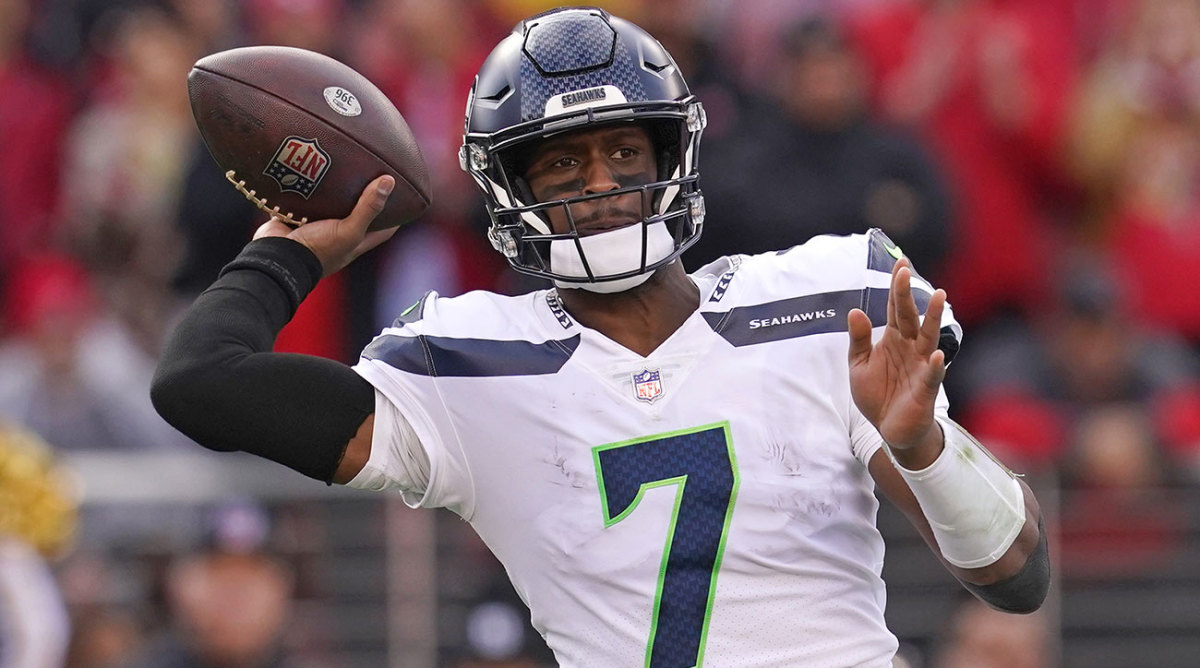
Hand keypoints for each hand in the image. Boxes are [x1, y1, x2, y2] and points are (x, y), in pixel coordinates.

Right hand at [253, 175, 397, 275]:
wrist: (276, 256)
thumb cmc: (318, 251)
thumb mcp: (349, 231)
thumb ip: (368, 208)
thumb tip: (389, 181)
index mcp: (355, 241)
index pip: (384, 228)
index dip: (396, 215)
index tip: (405, 196)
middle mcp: (338, 233)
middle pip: (357, 212)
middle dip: (363, 195)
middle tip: (372, 170)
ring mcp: (316, 226)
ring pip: (330, 204)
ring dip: (334, 188)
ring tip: (343, 162)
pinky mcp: (295, 217)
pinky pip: (304, 198)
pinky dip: (307, 186)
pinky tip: (312, 166)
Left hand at [847, 258, 946, 465]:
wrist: (888, 429)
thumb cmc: (878, 394)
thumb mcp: (859, 365)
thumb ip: (859, 339)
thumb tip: (854, 311)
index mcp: (893, 339)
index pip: (895, 308)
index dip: (896, 287)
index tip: (899, 262)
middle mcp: (910, 347)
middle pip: (909, 316)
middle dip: (907, 294)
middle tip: (904, 270)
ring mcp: (920, 366)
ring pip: (928, 337)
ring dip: (934, 318)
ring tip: (939, 297)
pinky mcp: (925, 389)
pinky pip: (931, 374)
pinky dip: (934, 365)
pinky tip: (935, 353)